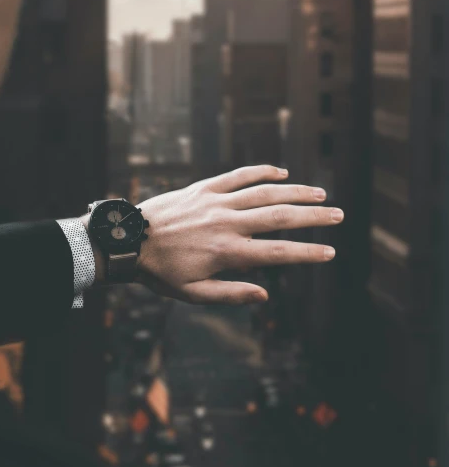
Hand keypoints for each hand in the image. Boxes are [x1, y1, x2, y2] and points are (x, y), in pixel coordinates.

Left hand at [135, 165, 343, 305]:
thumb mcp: (192, 293)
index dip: (308, 252)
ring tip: (320, 194)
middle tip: (339, 215)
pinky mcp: (204, 187)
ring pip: (264, 192)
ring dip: (295, 191)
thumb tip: (265, 295)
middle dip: (313, 217)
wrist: (127, 239)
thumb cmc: (160, 271)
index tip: (330, 251)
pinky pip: (238, 175)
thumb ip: (230, 294)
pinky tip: (281, 173)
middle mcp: (227, 223)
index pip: (278, 251)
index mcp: (227, 252)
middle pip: (280, 217)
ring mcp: (216, 202)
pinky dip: (262, 172)